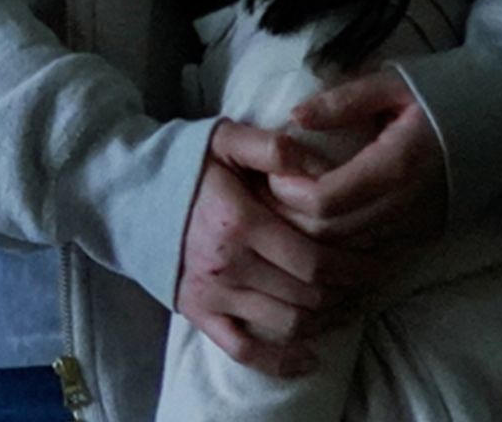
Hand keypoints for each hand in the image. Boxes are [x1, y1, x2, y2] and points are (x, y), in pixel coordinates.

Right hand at [175, 125, 383, 371]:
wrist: (123, 190)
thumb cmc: (182, 165)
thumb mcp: (224, 139)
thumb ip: (271, 147)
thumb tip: (320, 168)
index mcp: (240, 222)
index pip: (317, 261)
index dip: (356, 267)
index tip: (378, 261)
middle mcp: (228, 263)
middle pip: (310, 295)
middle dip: (349, 292)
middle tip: (369, 282)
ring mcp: (211, 292)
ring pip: (288, 323)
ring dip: (326, 321)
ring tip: (346, 307)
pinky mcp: (196, 311)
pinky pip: (242, 349)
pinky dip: (279, 361)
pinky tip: (307, 358)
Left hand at [266, 72, 447, 250]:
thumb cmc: (446, 93)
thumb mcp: (392, 83)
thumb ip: (342, 101)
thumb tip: (295, 116)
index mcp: (397, 165)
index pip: (325, 201)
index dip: (288, 194)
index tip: (270, 173)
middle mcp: (409, 205)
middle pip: (332, 233)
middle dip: (292, 218)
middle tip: (269, 193)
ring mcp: (421, 226)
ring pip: (351, 251)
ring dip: (315, 235)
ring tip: (289, 207)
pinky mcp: (428, 235)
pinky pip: (375, 254)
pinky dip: (344, 245)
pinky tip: (324, 224)